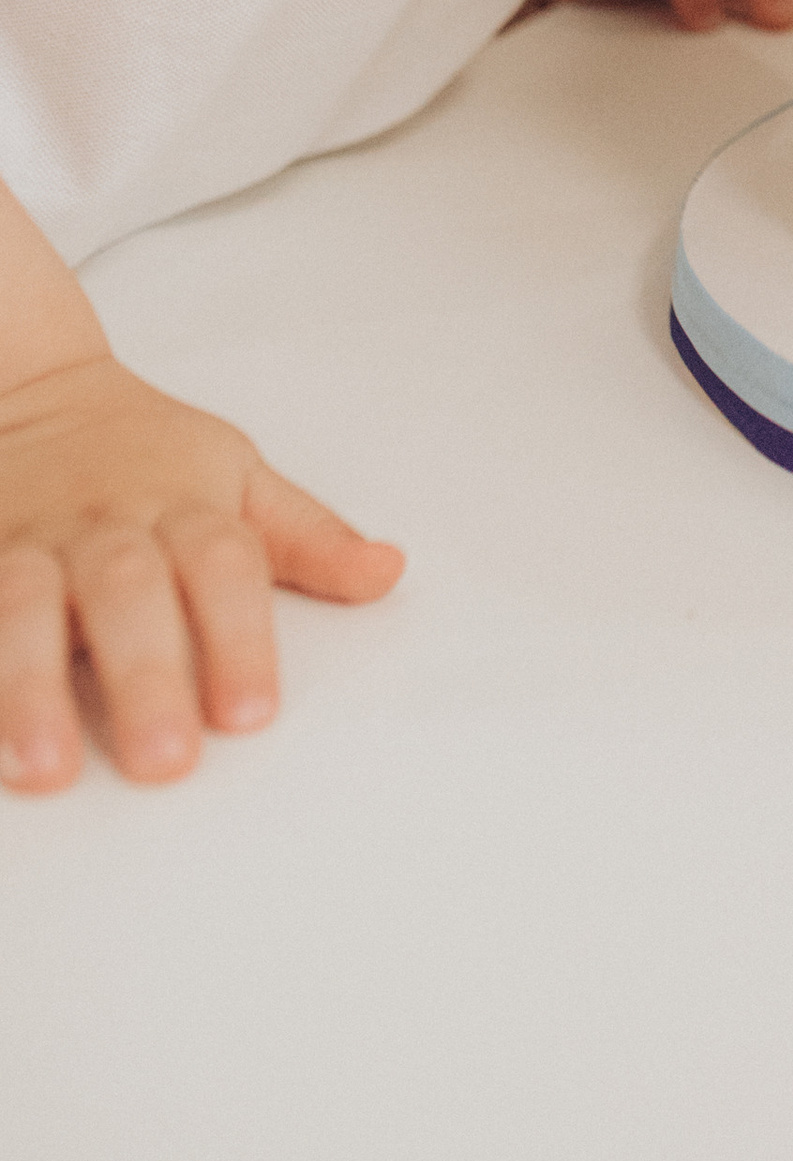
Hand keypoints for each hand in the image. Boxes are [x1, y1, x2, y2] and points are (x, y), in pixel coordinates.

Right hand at [0, 355, 402, 794]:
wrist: (31, 392)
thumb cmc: (147, 450)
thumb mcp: (237, 476)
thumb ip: (308, 537)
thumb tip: (388, 573)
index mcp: (183, 506)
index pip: (222, 567)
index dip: (239, 640)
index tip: (251, 715)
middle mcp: (105, 526)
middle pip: (128, 593)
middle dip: (144, 676)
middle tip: (164, 761)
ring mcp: (27, 544)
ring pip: (24, 606)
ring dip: (31, 687)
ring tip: (44, 768)